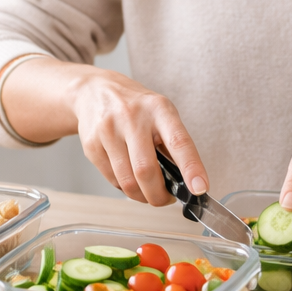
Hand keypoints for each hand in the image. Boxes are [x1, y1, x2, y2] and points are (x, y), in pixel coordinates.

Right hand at [66, 68, 210, 205]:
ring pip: (127, 181)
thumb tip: (187, 182)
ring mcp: (108, 130)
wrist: (94, 91)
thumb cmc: (135, 106)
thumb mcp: (160, 113)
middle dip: (159, 196)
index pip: (178, 142)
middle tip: (166, 199)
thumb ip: (173, 144)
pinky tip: (129, 177)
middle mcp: (132, 117)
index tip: (200, 188)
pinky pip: (112, 180)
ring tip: (148, 191)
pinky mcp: (91, 145)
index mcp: (158, 109)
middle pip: (146, 170)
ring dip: (141, 196)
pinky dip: (125, 188)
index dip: (191, 168)